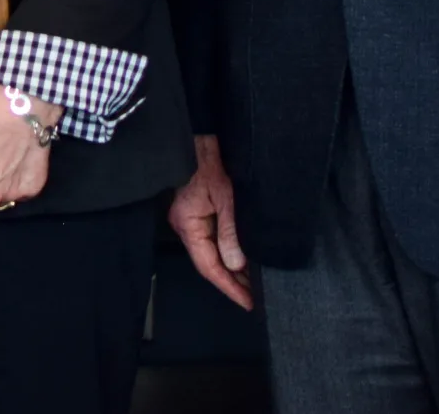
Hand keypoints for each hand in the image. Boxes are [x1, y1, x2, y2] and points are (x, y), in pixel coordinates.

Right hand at [169, 134, 251, 310]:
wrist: (200, 137)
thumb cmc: (210, 162)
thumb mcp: (226, 198)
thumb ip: (231, 233)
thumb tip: (236, 265)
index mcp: (188, 224)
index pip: (208, 266)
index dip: (228, 286)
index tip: (247, 302)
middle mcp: (185, 225)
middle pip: (208, 262)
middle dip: (231, 280)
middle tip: (253, 296)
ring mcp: (190, 219)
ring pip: (210, 252)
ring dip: (230, 267)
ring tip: (252, 282)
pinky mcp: (197, 212)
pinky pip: (211, 239)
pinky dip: (227, 251)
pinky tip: (241, 258)